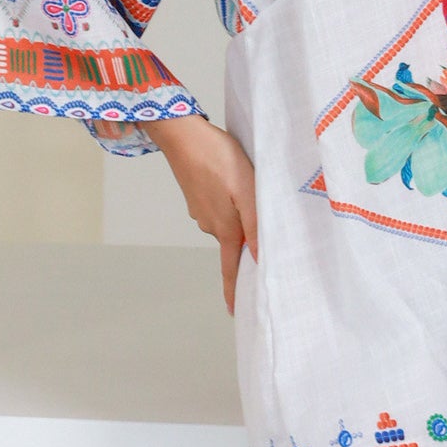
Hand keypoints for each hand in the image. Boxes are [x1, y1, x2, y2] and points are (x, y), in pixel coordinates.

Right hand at [142, 115, 257, 315]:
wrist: (182, 134)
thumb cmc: (218, 159)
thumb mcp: (248, 190)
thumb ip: (256, 225)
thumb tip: (262, 259)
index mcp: (224, 228)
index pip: (230, 268)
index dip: (233, 291)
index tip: (234, 312)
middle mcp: (210, 224)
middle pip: (233, 243)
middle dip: (247, 241)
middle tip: (264, 227)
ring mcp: (200, 210)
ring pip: (227, 220)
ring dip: (239, 214)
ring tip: (251, 194)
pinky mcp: (197, 195)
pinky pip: (218, 205)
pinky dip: (229, 199)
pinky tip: (233, 182)